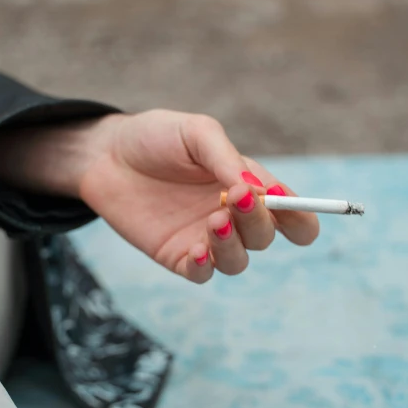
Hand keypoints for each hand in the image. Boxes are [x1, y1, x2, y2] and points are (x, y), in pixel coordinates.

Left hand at [0, 110, 318, 281]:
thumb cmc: (155, 137)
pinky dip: (205, 265)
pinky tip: (197, 247)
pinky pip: (202, 274)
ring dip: (234, 245)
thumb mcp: (196, 133)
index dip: (302, 216)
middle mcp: (233, 217)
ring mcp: (206, 239)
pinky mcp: (178, 256)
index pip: (294, 214)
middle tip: (234, 197)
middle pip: (267, 237)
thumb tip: (258, 190)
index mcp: (248, 186)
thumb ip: (227, 158)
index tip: (286, 205)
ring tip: (214, 220)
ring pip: (238, 261)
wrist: (105, 155)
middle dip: (258, 220)